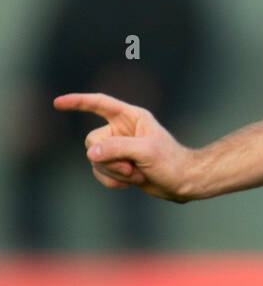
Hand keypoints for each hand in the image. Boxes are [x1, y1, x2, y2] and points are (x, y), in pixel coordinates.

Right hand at [53, 91, 195, 202]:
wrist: (182, 182)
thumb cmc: (171, 162)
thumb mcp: (146, 151)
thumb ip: (117, 148)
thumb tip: (90, 152)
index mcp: (131, 116)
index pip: (100, 104)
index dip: (78, 102)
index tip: (58, 103)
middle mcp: (121, 129)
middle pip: (93, 140)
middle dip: (109, 158)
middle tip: (132, 167)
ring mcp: (118, 147)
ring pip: (94, 158)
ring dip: (112, 171)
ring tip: (136, 174)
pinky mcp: (117, 164)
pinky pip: (99, 171)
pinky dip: (111, 179)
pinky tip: (129, 183)